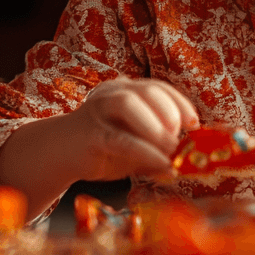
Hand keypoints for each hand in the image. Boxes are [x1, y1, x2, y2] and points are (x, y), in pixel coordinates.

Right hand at [71, 79, 199, 181]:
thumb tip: (182, 167)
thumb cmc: (103, 147)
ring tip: (172, 148)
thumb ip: (157, 153)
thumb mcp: (135, 147)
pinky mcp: (90, 133)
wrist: (60, 152)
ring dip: (156, 126)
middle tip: (182, 137)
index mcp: (127, 89)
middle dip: (170, 111)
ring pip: (128, 104)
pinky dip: (145, 152)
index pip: (158, 87)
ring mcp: (99, 110)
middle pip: (147, 90)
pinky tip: (162, 164)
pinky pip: (119, 138)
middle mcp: (113, 92)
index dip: (180, 103)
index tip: (195, 124)